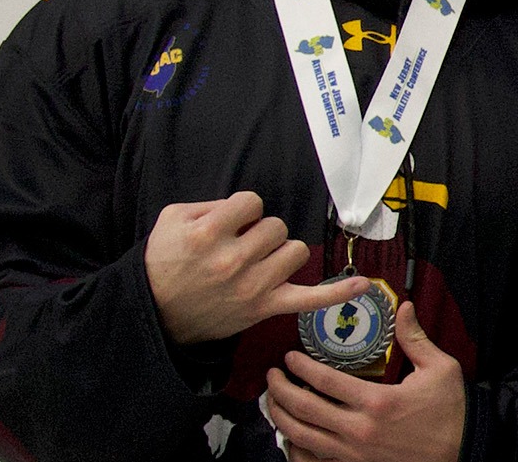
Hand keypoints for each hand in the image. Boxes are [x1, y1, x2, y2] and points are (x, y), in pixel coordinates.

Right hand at [144, 191, 368, 345]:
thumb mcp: (173, 219)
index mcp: (209, 234)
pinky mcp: (264, 307)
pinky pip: (309, 298)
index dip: (243, 209)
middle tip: (239, 245)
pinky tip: (362, 285)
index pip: (252, 202)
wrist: (156, 314)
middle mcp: (233, 260)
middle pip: (276, 226)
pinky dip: (336, 293)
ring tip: (257, 261)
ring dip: (279, 251)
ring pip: (294, 251)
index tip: (231, 222)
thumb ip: (212, 205)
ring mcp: (253, 287)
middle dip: (260, 231)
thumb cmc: (165, 263)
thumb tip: (247, 207)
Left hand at [265, 303, 465, 461]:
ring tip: (274, 402)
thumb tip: (404, 308)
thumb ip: (415, 338)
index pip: (325, 381)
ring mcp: (356, 455)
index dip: (301, 367)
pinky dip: (298, 449)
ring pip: (304, 438)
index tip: (290, 357)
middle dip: (281, 391)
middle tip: (272, 376)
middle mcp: (360, 431)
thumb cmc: (451, 411)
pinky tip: (292, 435)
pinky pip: (316, 461)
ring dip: (282, 418)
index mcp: (378, 402)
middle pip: (305, 409)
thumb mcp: (440, 368)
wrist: (463, 451)